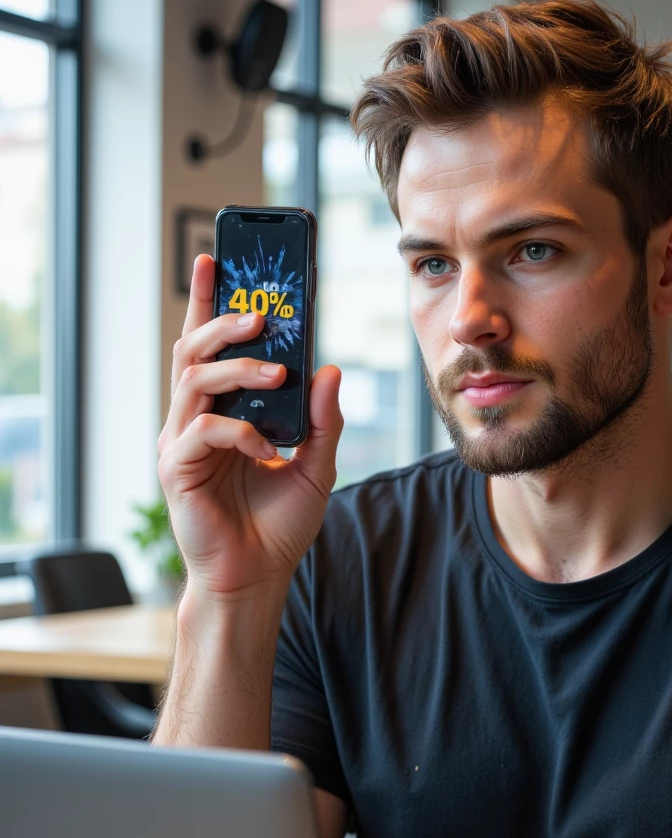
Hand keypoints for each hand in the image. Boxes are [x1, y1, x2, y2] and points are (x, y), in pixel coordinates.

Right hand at [158, 254, 342, 600]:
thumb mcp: (316, 466)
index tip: (216, 259)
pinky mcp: (176, 470)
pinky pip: (202, 431)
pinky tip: (266, 449)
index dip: (208, 301)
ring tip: (279, 374)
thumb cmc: (279, 525)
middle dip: (224, 323)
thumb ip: (323, 420)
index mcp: (221, 411)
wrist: (258, 578)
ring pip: (195, 380)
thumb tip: (330, 369)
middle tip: (261, 315)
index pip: (209, 346)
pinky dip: (238, 431)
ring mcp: (180, 443)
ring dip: (238, 370)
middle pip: (193, 351)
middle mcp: (194, 420)